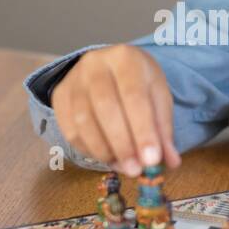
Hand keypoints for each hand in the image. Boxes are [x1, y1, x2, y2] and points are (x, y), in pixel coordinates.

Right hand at [52, 45, 180, 175]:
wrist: (108, 67)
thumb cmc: (138, 83)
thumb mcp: (158, 98)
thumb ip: (163, 129)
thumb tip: (169, 162)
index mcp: (126, 58)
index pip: (134, 97)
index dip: (143, 131)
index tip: (152, 160)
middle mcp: (95, 64)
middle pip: (105, 108)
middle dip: (122, 144)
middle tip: (135, 170)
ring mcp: (73, 79)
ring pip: (84, 121)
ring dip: (104, 150)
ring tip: (123, 165)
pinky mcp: (59, 96)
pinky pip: (70, 130)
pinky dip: (89, 150)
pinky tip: (106, 156)